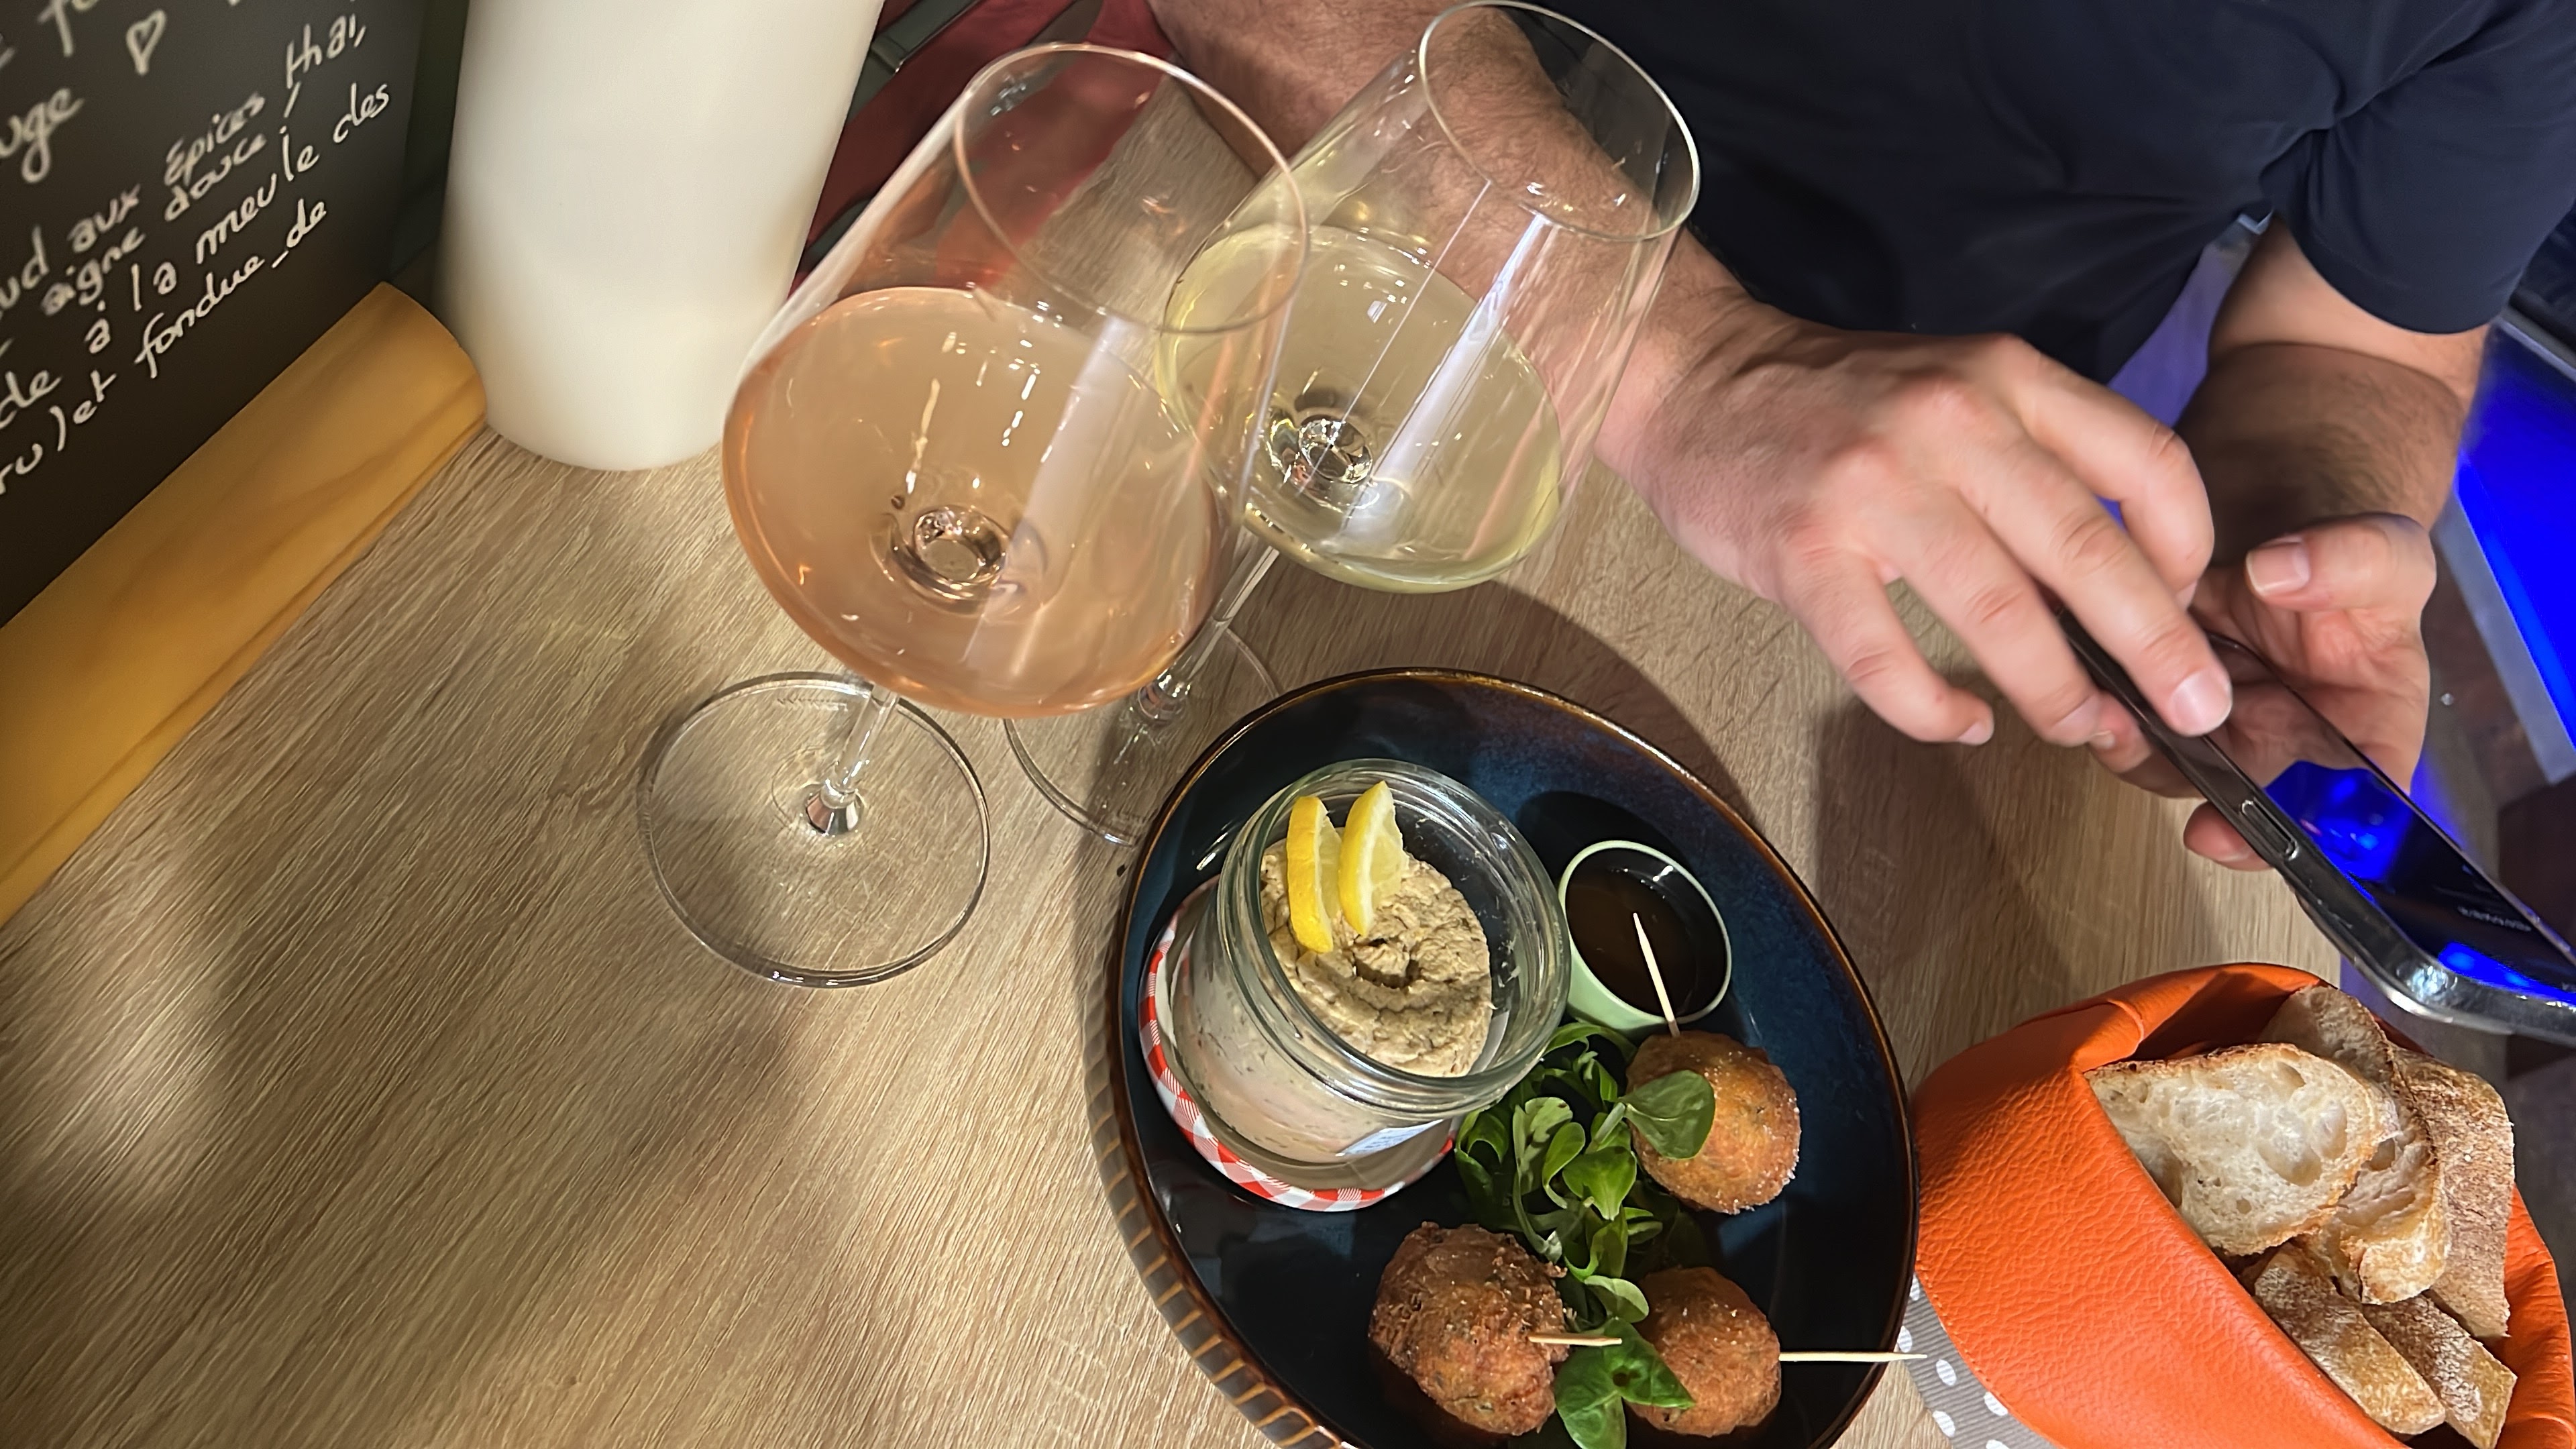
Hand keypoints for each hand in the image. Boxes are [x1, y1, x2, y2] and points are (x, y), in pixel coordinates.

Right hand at [1609, 287, 2234, 747]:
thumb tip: (2118, 590)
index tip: (2189, 606)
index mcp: (2005, 378)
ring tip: (2082, 731)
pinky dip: (1933, 709)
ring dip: (2054, 692)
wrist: (1695, 379)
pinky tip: (1962, 724)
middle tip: (2195, 713)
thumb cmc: (1835, 404)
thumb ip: (2034, 462)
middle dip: (2156, 649)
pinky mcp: (1804, 549)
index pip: (2143, 461)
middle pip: (2086, 550)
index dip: (2186, 547)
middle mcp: (1951, 422)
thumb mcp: (1957, 389)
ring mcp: (1874, 487)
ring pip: (1997, 613)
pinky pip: (1885, 657)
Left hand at [2092, 514, 2436, 867]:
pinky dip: (2105, 701)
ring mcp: (2225, 718)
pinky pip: (2131, 714)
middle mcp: (2290, 741)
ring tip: (2113, 718)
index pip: (2350, 811)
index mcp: (2366, 730)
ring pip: (2173, 762)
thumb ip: (2354, 563)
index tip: (2240, 833)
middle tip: (2153, 759)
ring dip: (2136, 748)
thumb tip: (2281, 574)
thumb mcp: (2387, 552)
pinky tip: (2086, 673)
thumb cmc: (2353, 563)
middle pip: (2239, 800)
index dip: (2301, 836)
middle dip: (2187, 796)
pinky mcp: (2170, 689)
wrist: (2293, 530)